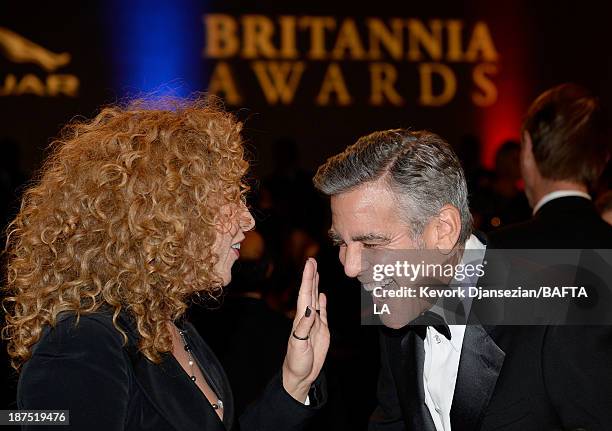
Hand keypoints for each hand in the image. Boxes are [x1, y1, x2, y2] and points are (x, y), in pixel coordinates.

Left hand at [282, 258, 329, 402]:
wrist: (300, 375)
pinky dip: (322, 302)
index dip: (308, 278)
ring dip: (315, 285)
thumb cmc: (296, 361)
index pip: (305, 294)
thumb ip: (304, 327)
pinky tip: (321, 294)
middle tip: (312, 260)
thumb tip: (310, 310)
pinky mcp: (321, 330)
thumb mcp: (298, 345)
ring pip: (315, 299)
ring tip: (316, 272)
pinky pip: (323, 312)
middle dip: (311, 276)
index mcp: (300, 318)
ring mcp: (314, 323)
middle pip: (310, 292)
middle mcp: (307, 317)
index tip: (310, 264)